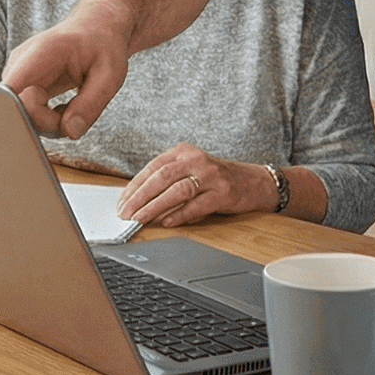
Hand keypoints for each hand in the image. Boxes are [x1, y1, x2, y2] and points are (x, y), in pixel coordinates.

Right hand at [2, 18, 129, 138]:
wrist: (96, 28)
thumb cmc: (103, 45)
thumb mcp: (109, 74)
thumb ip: (91, 104)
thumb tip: (70, 132)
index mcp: (41, 53)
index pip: (11, 90)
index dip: (23, 114)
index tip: (53, 124)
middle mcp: (21, 63)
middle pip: (18, 108)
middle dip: (48, 123)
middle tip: (77, 117)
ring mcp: (18, 74)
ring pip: (22, 113)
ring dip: (49, 121)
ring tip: (74, 108)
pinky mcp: (21, 85)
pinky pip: (27, 111)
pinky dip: (47, 118)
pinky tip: (65, 108)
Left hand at [116, 144, 275, 227]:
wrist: (252, 182)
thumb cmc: (213, 179)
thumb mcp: (189, 172)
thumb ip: (166, 183)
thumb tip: (136, 203)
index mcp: (183, 151)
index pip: (152, 168)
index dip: (134, 186)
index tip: (121, 202)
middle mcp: (196, 160)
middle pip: (162, 177)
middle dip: (140, 197)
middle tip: (126, 213)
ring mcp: (211, 175)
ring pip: (177, 191)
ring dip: (155, 207)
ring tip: (141, 219)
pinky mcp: (223, 193)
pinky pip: (197, 205)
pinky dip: (179, 215)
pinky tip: (166, 222)